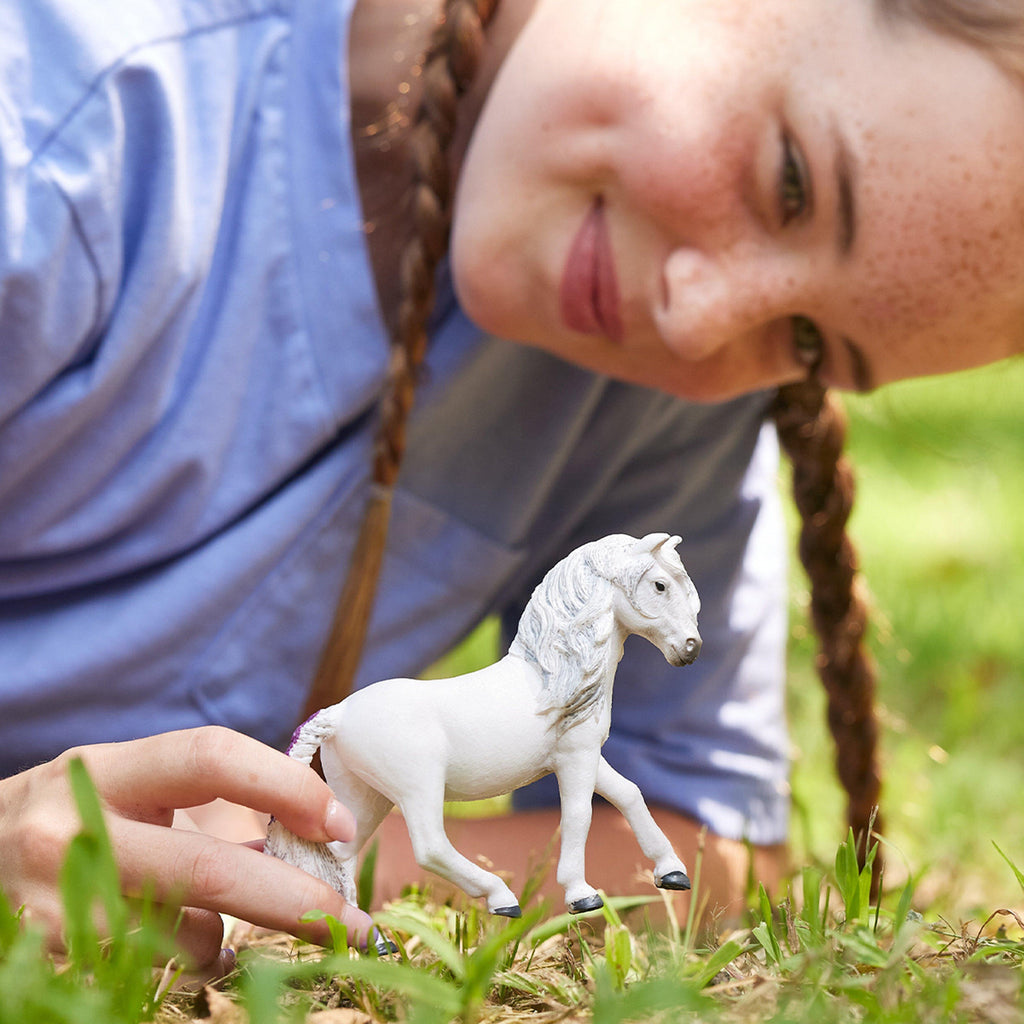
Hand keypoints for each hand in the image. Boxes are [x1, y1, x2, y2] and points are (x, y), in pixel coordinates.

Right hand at [0, 726, 372, 966]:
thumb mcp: (128, 791)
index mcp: (106, 770)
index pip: (211, 757)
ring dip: (224, 936)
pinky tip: (176, 942)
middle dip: (295, 900)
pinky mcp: (49, 960)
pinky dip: (186, 959)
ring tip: (213, 922)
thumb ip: (207, 805)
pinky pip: (152, 971)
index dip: (284, 786)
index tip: (338, 823)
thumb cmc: (71, 820)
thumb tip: (311, 838)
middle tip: (353, 922)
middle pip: (210, 868)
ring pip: (186, 935)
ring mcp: (54, 904)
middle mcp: (72, 831)